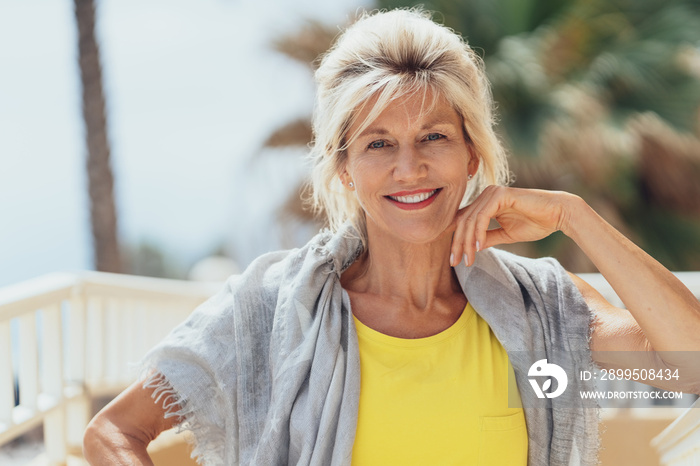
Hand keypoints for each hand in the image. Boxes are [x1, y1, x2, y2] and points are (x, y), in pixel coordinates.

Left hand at [449, 186, 578, 265]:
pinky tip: (479, 247)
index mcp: (485, 203)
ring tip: (468, 259)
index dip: (456, 240)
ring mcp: (492, 193)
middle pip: (462, 221)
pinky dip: (479, 233)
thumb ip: (487, 238)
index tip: (453, 260)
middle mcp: (486, 195)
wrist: (558, 214)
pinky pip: (483, 216)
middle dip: (458, 243)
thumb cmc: (535, 223)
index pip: (463, 221)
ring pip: (470, 219)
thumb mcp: (505, 234)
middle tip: (455, 262)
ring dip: (467, 242)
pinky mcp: (500, 195)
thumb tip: (470, 247)